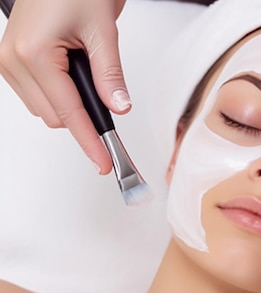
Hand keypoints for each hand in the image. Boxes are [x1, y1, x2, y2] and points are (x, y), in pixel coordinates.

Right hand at [0, 0, 127, 173]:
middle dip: (84, 118)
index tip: (104, 162)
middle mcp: (13, 60)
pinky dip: (59, 94)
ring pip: (45, 109)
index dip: (90, 141)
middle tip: (110, 104)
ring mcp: (8, 60)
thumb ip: (110, 74)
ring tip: (87, 70)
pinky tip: (72, 74)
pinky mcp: (11, 59)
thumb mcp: (103, 31)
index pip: (69, 113)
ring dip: (71, 104)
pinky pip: (37, 95)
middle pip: (55, 117)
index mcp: (34, 53)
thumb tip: (119, 108)